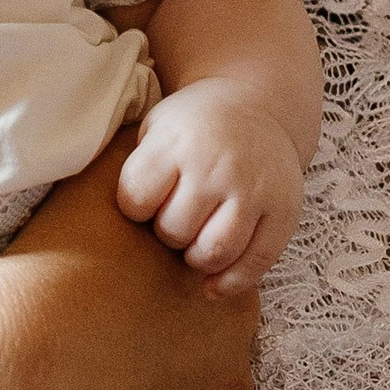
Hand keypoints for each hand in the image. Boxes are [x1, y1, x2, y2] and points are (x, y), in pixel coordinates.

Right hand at [0, 142, 260, 389]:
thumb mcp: (103, 187)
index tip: (126, 302)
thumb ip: (136, 148)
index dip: (172, 301)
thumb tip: (150, 99)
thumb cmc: (48, 276)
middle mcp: (227, 388)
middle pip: (209, 375)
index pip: (217, 303)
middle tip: (105, 356)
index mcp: (225, 312)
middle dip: (169, 368)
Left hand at [114, 82, 304, 296]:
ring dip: (196, 258)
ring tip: (194, 243)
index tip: (144, 202)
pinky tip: (212, 285)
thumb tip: (106, 228)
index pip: (136, 200)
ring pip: (213, 252)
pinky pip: (256, 263)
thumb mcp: (156, 127)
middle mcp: (218, 166)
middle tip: (174, 220)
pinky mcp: (284, 211)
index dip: (134, 209)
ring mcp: (254, 190)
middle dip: (167, 234)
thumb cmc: (193, 127)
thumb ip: (137, 168)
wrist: (256, 104)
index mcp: (177, 143)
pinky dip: (230, 283)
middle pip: (174, 230)